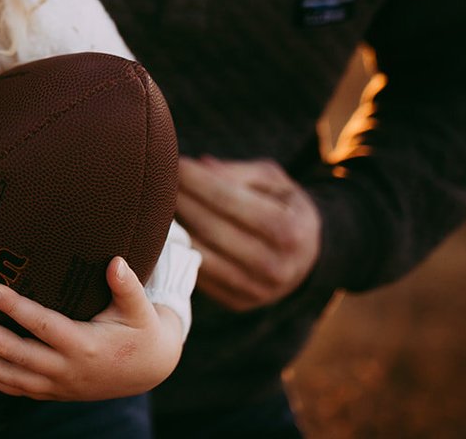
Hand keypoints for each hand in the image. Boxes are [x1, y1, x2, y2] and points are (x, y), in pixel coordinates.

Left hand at [0, 256, 183, 399]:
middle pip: (21, 355)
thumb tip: (117, 261)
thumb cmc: (142, 331)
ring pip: (15, 378)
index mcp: (86, 346)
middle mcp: (69, 370)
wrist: (149, 370)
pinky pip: (22, 392)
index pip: (44, 325)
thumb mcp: (140, 310)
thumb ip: (128, 287)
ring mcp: (61, 385)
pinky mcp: (57, 393)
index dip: (17, 309)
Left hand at [176, 156, 320, 310]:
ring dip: (176, 228)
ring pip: (203, 255)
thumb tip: (199, 167)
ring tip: (161, 205)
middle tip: (160, 182)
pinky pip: (200, 276)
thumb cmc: (283, 207)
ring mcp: (258, 291)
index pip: (231, 201)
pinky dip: (181, 252)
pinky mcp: (239, 302)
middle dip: (183, 201)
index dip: (199, 182)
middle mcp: (277, 267)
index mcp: (291, 231)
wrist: (306, 256)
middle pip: (213, 229)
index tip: (178, 164)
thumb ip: (238, 173)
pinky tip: (170, 232)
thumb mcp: (273, 182)